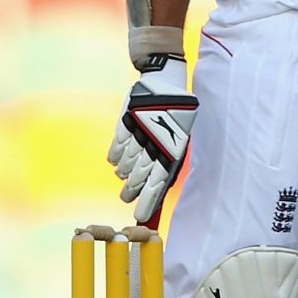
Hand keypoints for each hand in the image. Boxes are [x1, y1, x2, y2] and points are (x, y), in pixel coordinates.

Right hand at [108, 58, 197, 226]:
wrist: (164, 80)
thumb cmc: (178, 111)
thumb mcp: (182, 135)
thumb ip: (171, 157)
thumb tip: (162, 183)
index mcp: (173, 148)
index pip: (158, 181)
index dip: (148, 200)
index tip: (139, 217)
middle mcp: (154, 143)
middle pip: (139, 175)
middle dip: (133, 190)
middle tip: (127, 199)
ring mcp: (138, 133)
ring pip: (126, 162)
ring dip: (124, 174)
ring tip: (124, 182)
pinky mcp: (125, 122)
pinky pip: (117, 146)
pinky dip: (116, 157)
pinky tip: (117, 163)